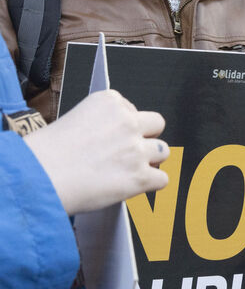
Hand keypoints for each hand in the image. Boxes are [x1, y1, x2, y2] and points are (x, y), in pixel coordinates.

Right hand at [24, 89, 168, 215]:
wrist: (37, 177)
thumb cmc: (45, 154)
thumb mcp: (73, 120)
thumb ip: (101, 124)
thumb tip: (116, 137)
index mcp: (109, 102)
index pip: (132, 109)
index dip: (124, 126)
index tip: (112, 137)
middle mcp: (127, 122)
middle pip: (157, 124)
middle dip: (146, 137)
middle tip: (130, 151)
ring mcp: (136, 149)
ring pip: (164, 151)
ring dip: (151, 161)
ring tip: (129, 169)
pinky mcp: (140, 176)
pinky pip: (163, 178)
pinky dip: (151, 184)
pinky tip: (134, 185)